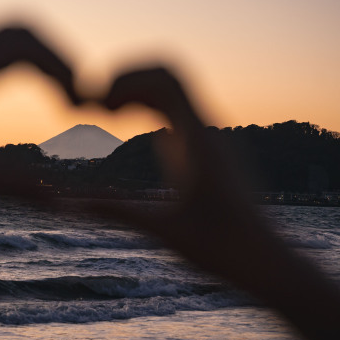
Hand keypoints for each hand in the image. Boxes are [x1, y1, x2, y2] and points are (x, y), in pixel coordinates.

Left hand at [0, 25, 78, 217]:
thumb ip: (7, 186)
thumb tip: (60, 203)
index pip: (20, 43)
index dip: (61, 64)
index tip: (81, 100)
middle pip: (16, 29)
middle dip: (56, 55)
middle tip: (77, 96)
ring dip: (36, 57)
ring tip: (59, 96)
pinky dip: (13, 62)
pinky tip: (23, 91)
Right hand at [99, 67, 287, 292]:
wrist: (269, 263)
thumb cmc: (225, 251)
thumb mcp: (166, 232)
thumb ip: (120, 213)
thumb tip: (71, 206)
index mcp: (200, 141)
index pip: (167, 79)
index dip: (127, 77)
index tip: (98, 101)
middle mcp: (208, 132)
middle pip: (168, 76)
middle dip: (128, 78)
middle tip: (95, 102)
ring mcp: (209, 141)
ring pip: (173, 93)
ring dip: (138, 92)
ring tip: (106, 113)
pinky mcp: (207, 153)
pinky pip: (178, 114)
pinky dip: (149, 109)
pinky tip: (128, 129)